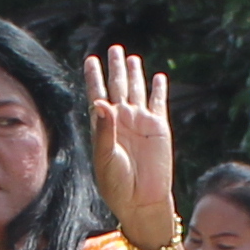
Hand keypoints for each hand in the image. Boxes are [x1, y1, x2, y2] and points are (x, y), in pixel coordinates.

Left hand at [89, 44, 183, 244]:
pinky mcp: (158, 128)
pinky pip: (158, 103)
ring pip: (136, 90)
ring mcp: (140, 122)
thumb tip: (100, 102)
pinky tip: (158, 77)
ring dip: (135, 73)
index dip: (94, 77)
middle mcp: (121, 121)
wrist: (141, 200)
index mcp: (103, 127)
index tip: (90, 60)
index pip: (97, 94)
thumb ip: (104, 130)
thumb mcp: (105, 157)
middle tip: (114, 49)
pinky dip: (158, 89)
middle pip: (117, 86)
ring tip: (132, 57)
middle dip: (115, 67)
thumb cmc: (117, 184)